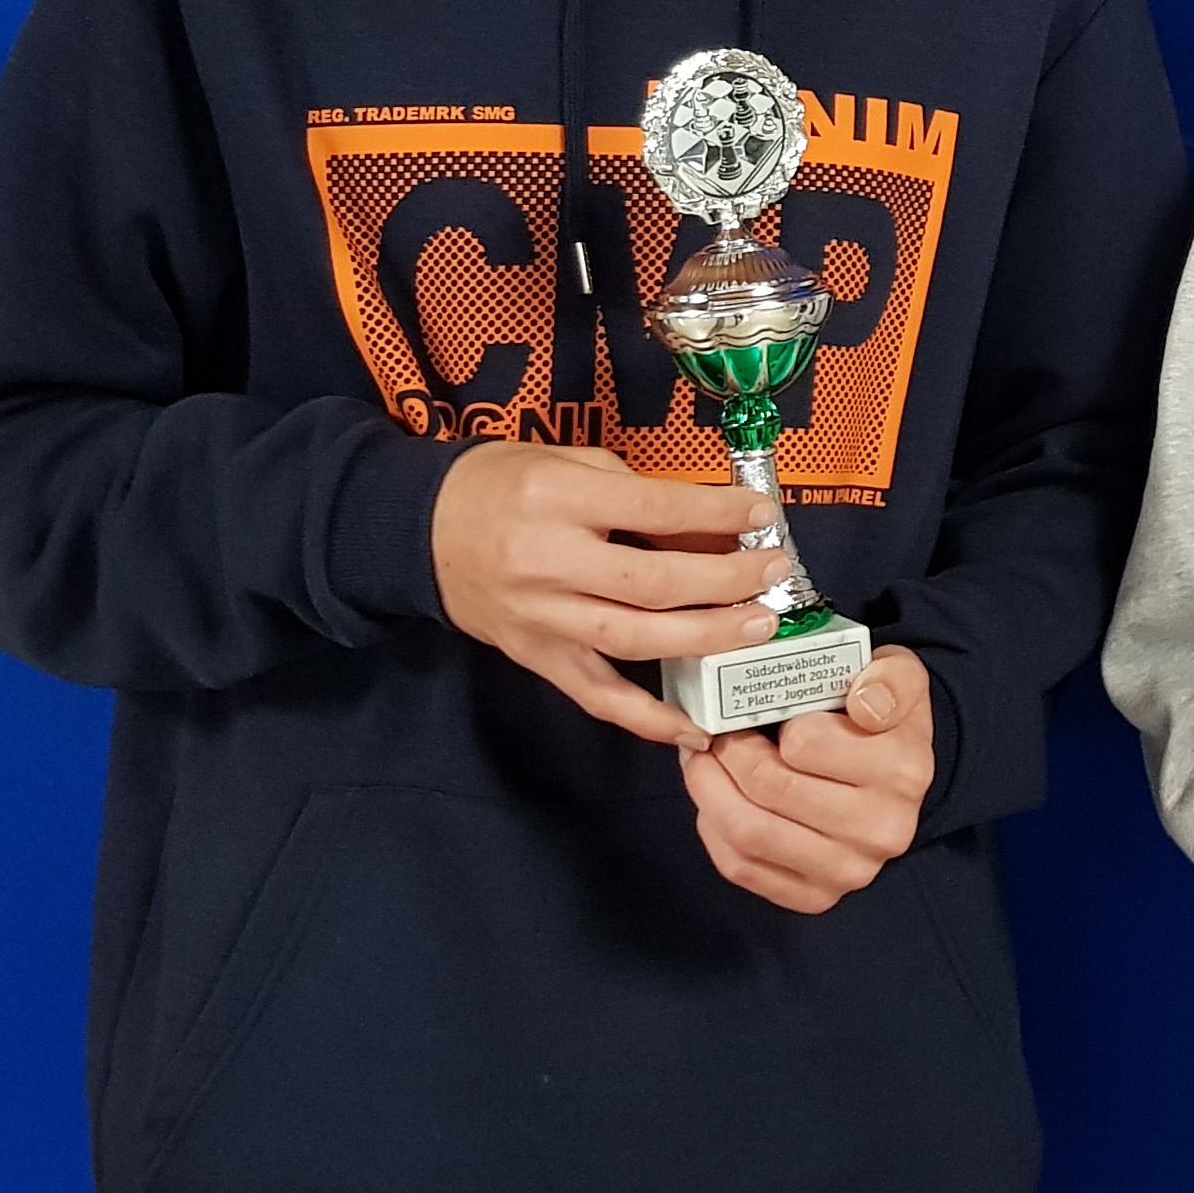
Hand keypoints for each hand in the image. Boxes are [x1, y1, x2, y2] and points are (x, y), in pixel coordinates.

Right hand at [430, 440, 786, 745]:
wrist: (420, 531)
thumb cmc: (502, 485)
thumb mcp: (570, 463)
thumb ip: (637, 494)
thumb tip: (712, 527)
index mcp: (557, 499)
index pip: (653, 510)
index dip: (716, 516)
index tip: (761, 516)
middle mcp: (546, 563)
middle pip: (651, 584)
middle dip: (724, 583)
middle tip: (774, 575)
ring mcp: (540, 619)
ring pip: (633, 641)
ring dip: (705, 639)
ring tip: (757, 628)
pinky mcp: (536, 658)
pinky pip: (597, 697)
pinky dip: (647, 719)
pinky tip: (695, 728)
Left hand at [682, 647, 937, 911]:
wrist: (897, 779)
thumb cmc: (883, 722)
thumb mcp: (900, 678)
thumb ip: (890, 677)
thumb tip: (864, 704)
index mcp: (902, 771)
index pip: (805, 743)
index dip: (767, 716)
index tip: (757, 705)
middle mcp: (881, 829)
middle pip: (770, 788)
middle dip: (727, 753)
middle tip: (716, 732)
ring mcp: (848, 870)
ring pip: (749, 832)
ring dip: (709, 791)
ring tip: (704, 761)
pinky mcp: (815, 896)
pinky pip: (742, 867)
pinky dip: (714, 830)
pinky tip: (716, 801)